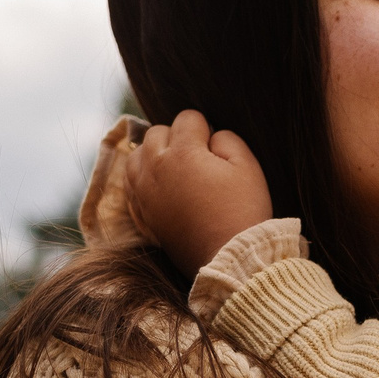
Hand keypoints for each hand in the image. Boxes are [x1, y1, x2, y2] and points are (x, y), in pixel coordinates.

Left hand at [122, 110, 273, 275]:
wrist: (229, 259)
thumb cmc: (243, 211)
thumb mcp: (248, 166)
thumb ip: (226, 139)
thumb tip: (210, 136)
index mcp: (183, 152)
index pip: (187, 118)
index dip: (205, 129)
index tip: (215, 149)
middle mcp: (156, 167)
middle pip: (157, 132)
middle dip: (177, 138)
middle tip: (198, 159)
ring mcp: (144, 191)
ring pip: (136, 154)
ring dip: (154, 155)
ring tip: (176, 169)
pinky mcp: (142, 212)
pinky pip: (131, 182)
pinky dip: (143, 177)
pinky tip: (162, 185)